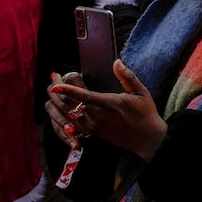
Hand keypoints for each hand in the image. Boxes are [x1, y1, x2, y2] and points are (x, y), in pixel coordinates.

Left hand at [47, 64, 166, 160]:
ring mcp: (96, 126)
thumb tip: (116, 62)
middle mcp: (102, 117)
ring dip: (61, 102)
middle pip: (73, 105)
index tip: (56, 84)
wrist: (146, 140)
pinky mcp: (94, 132)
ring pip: (71, 114)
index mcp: (114, 104)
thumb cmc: (145, 113)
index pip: (87, 97)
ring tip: (55, 89)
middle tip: (54, 78)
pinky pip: (74, 122)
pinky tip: (64, 103)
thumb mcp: (141, 92)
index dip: (70, 90)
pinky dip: (66, 112)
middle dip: (60, 92)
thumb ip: (127, 76)